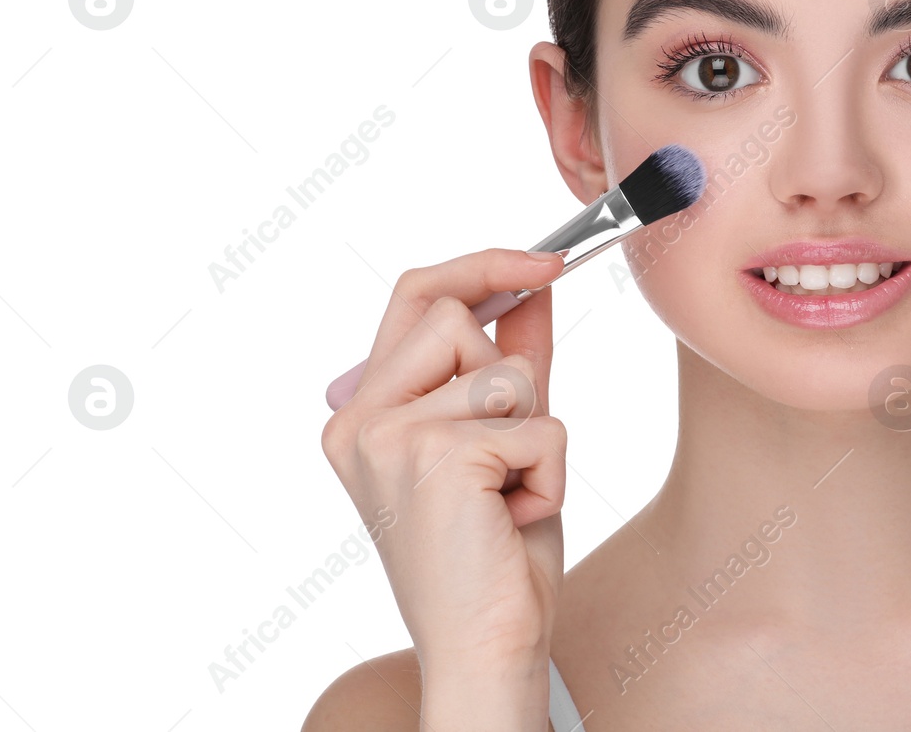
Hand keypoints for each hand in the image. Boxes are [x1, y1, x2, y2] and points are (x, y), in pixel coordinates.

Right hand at [321, 248, 567, 675]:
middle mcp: (359, 419)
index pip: (417, 296)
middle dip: (509, 380)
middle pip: (458, 319)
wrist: (487, 648)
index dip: (484, 266)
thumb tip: (534, 286)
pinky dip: (550, 473)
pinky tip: (515, 520)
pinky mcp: (436, 455)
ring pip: (506, 371)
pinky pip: (541, 422)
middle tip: (503, 458)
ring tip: (506, 496)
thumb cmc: (493, 554)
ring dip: (534, 434)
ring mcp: (389, 436)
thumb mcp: (505, 439)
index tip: (548, 263)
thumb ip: (511, 359)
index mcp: (362, 411)